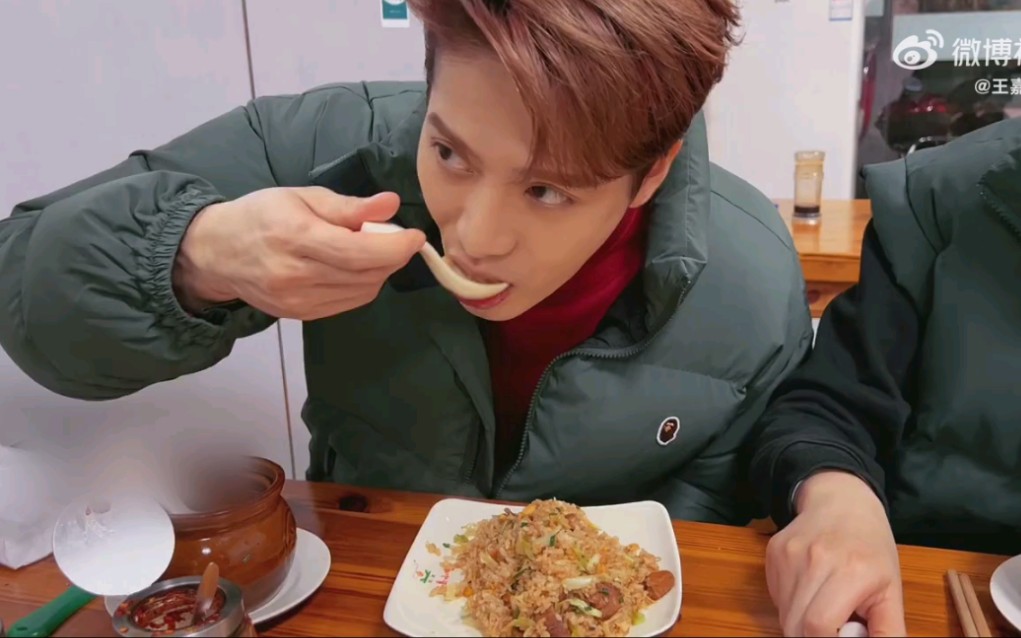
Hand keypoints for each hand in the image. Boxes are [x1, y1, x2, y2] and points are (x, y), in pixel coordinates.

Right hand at [173, 187, 425, 319]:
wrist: (216, 253)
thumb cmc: (260, 215)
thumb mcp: (301, 198)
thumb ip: (348, 207)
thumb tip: (391, 204)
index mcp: (296, 238)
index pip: (359, 252)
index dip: (395, 247)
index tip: (415, 236)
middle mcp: (297, 275)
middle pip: (366, 273)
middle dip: (392, 256)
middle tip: (395, 237)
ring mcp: (299, 301)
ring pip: (362, 291)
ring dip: (379, 271)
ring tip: (371, 249)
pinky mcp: (301, 315)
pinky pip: (348, 303)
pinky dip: (362, 285)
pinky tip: (354, 268)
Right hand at [766, 471, 905, 636]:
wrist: (842, 501)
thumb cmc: (870, 547)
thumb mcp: (891, 590)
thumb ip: (888, 631)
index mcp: (851, 571)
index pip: (819, 625)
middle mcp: (815, 560)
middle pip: (796, 624)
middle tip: (832, 630)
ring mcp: (790, 555)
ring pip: (784, 613)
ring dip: (800, 623)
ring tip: (823, 608)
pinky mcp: (774, 554)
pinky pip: (777, 597)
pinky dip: (791, 605)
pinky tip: (809, 590)